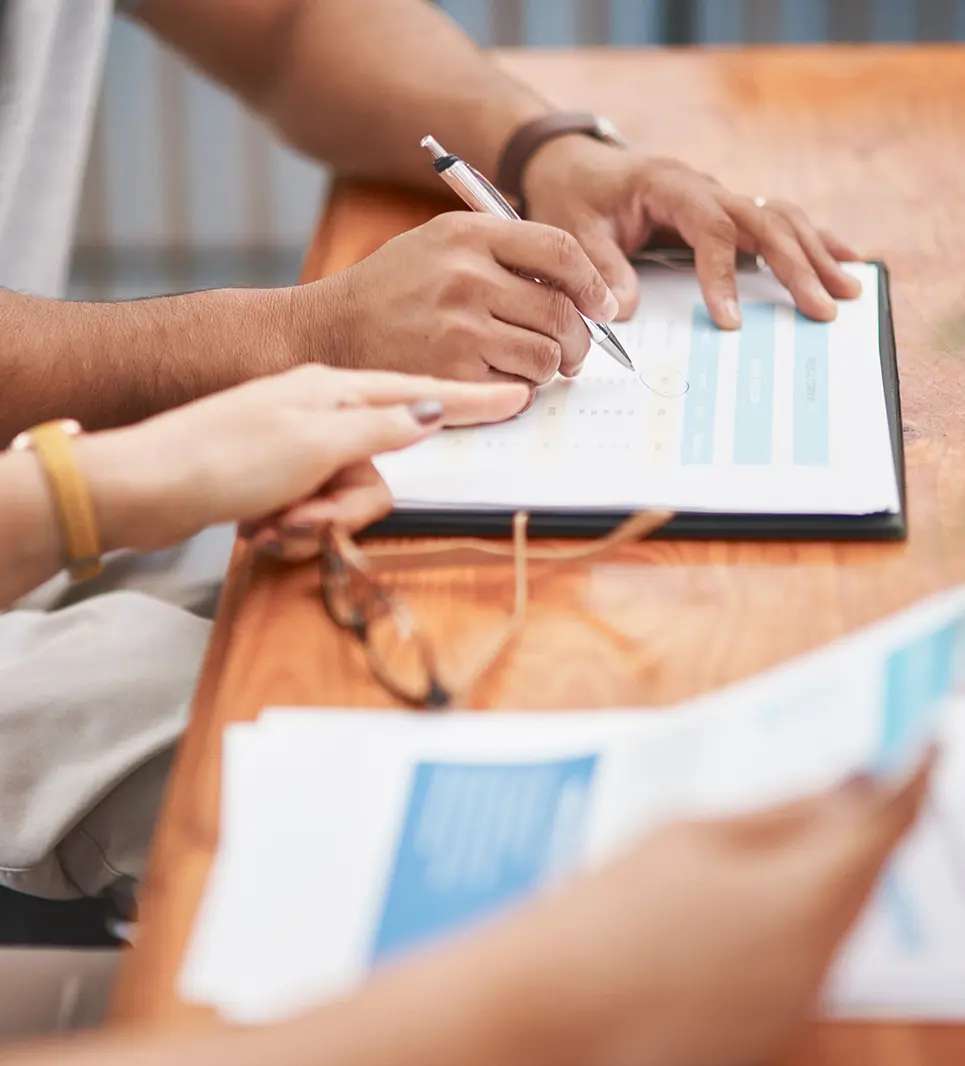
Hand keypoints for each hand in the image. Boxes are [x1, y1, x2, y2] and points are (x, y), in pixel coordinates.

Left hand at [76, 365, 529, 554]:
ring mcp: (295, 448)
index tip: (515, 396)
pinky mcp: (272, 480)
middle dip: (342, 509)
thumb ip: (381, 429)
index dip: (468, 403)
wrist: (143, 484)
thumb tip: (431, 411)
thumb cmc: (226, 455)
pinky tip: (257, 526)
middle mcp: (319, 416)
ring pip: (341, 500)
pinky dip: (288, 528)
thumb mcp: (315, 441)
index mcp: (334, 393)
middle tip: (302, 516)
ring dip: (310, 524)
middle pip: (375, 473)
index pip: (418, 395)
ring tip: (269, 523)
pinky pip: (309, 512)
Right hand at [295, 212, 618, 383]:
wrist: (331, 331)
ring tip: (531, 367)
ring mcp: (460, 329)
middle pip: (562, 311)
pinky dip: (519, 392)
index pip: (561, 250)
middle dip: (581, 340)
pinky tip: (498, 381)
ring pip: (547, 357)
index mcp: (469, 235)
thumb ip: (503, 251)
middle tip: (576, 353)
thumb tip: (579, 287)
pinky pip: (517, 390)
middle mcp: (466, 278)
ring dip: (550, 368)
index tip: (603, 305)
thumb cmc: (392, 289)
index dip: (593, 283)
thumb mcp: (441, 243)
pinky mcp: (452, 375)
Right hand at [472, 759, 930, 1065]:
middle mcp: (821, 959)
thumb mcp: (692, 833)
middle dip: (867, 825)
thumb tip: (843, 789)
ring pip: (840, 918)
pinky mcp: (770, 1028)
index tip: (921, 739)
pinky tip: (751, 896)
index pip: (888, 824)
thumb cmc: (613, 904)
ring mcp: (797, 1002)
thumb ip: (778, 813)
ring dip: (832, 871)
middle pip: (869, 877)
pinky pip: (807, 958)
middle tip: (855, 778)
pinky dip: (799, 917)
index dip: (912, 775)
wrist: (556, 1004)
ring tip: (796, 831)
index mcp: (807, 897)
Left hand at [522, 136, 862, 328]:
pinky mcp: (725, 210)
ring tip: (847, 291)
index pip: (710, 229)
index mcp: (669, 185)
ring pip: (780, 219)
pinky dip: (811, 241)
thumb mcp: (575, 232)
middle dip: (796, 266)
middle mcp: (705, 186)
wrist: (575, 164)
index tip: (730, 322)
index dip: (722, 276)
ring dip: (815, 254)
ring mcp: (720, 195)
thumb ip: (601, 268)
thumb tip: (625, 313)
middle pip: (763, 221)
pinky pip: (776, 221)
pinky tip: (844, 260)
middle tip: (823, 308)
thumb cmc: (575, 197)